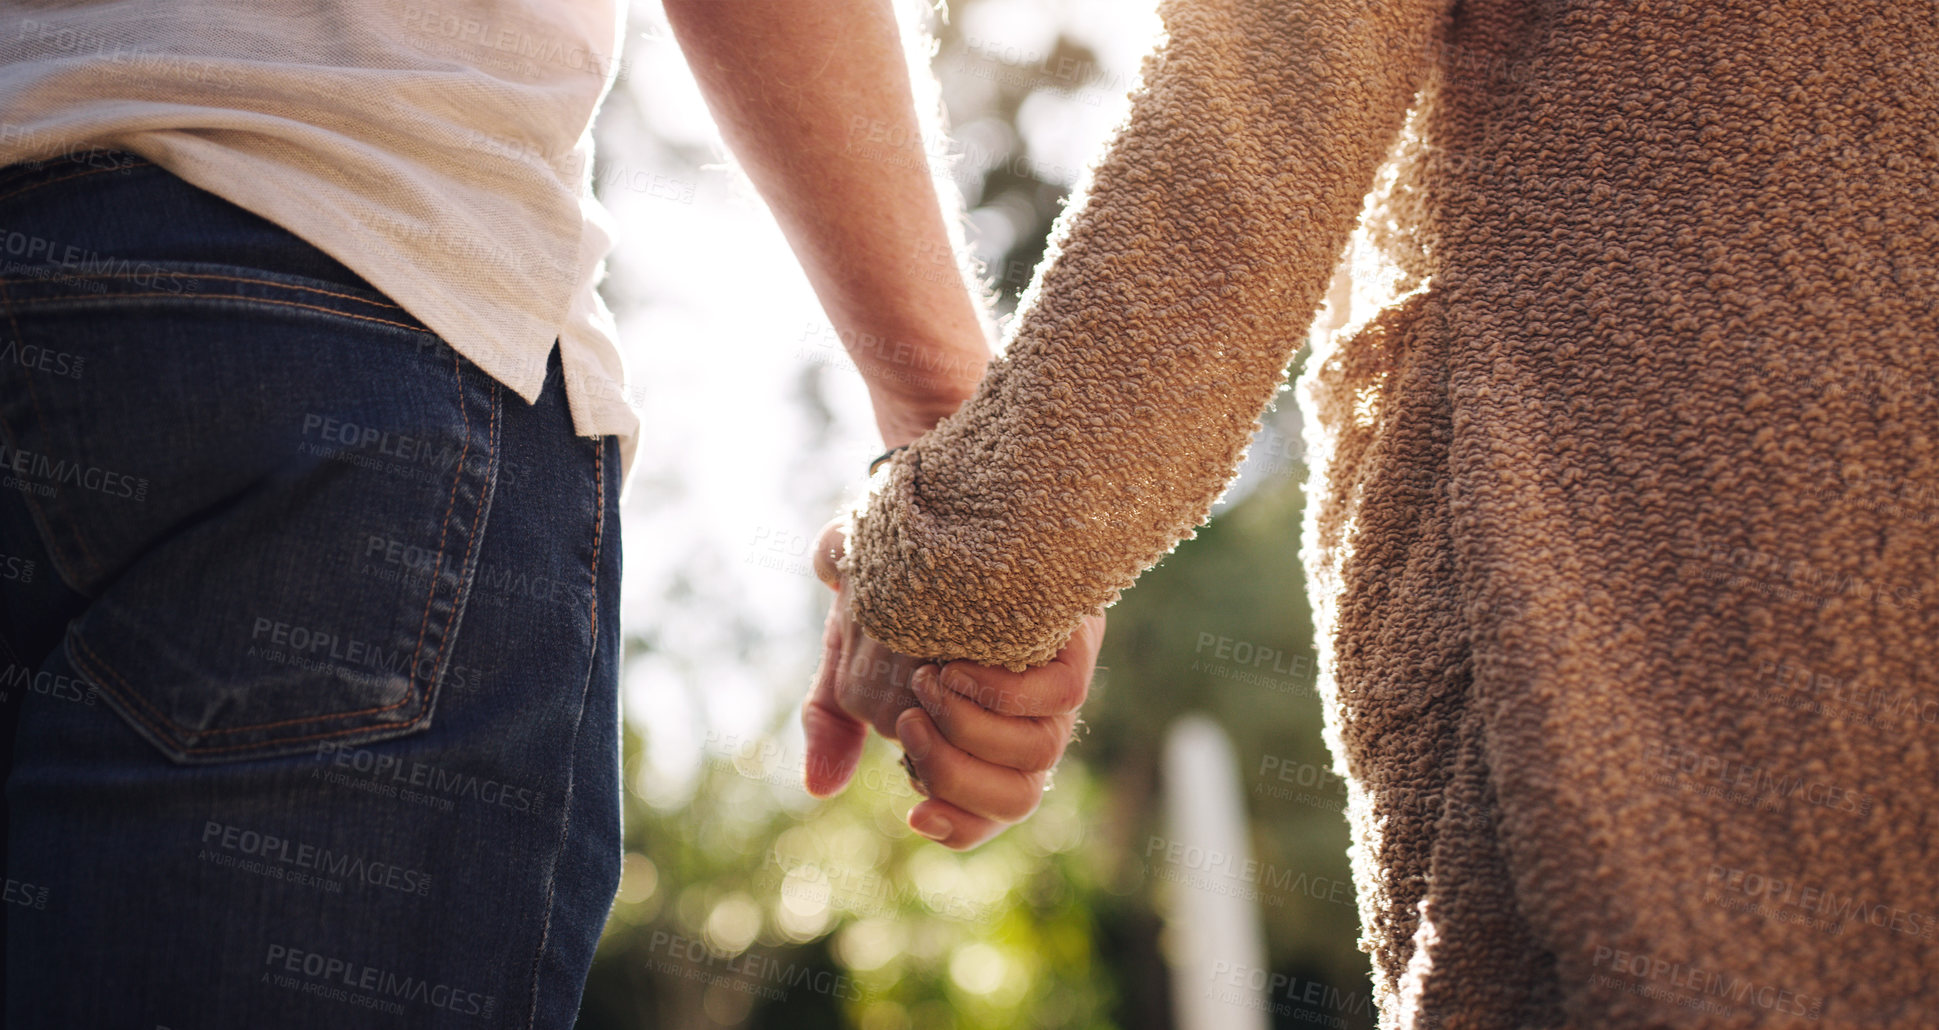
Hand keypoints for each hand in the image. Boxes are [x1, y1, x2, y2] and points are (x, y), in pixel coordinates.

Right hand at [803, 518, 1104, 848]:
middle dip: (953, 775)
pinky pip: (1060, 698)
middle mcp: (1016, 724)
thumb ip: (833, 718)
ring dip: (972, 730)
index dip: (959, 829)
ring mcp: (1046, 687)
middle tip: (907, 721)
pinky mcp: (1070, 644)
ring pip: (1039, 756)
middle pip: (1015, 800)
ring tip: (928, 682)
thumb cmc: (894, 586)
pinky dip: (1005, 693)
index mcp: (971, 738)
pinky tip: (960, 662)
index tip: (913, 814)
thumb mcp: (848, 651)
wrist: (933, 507)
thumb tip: (819, 787)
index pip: (984, 814)